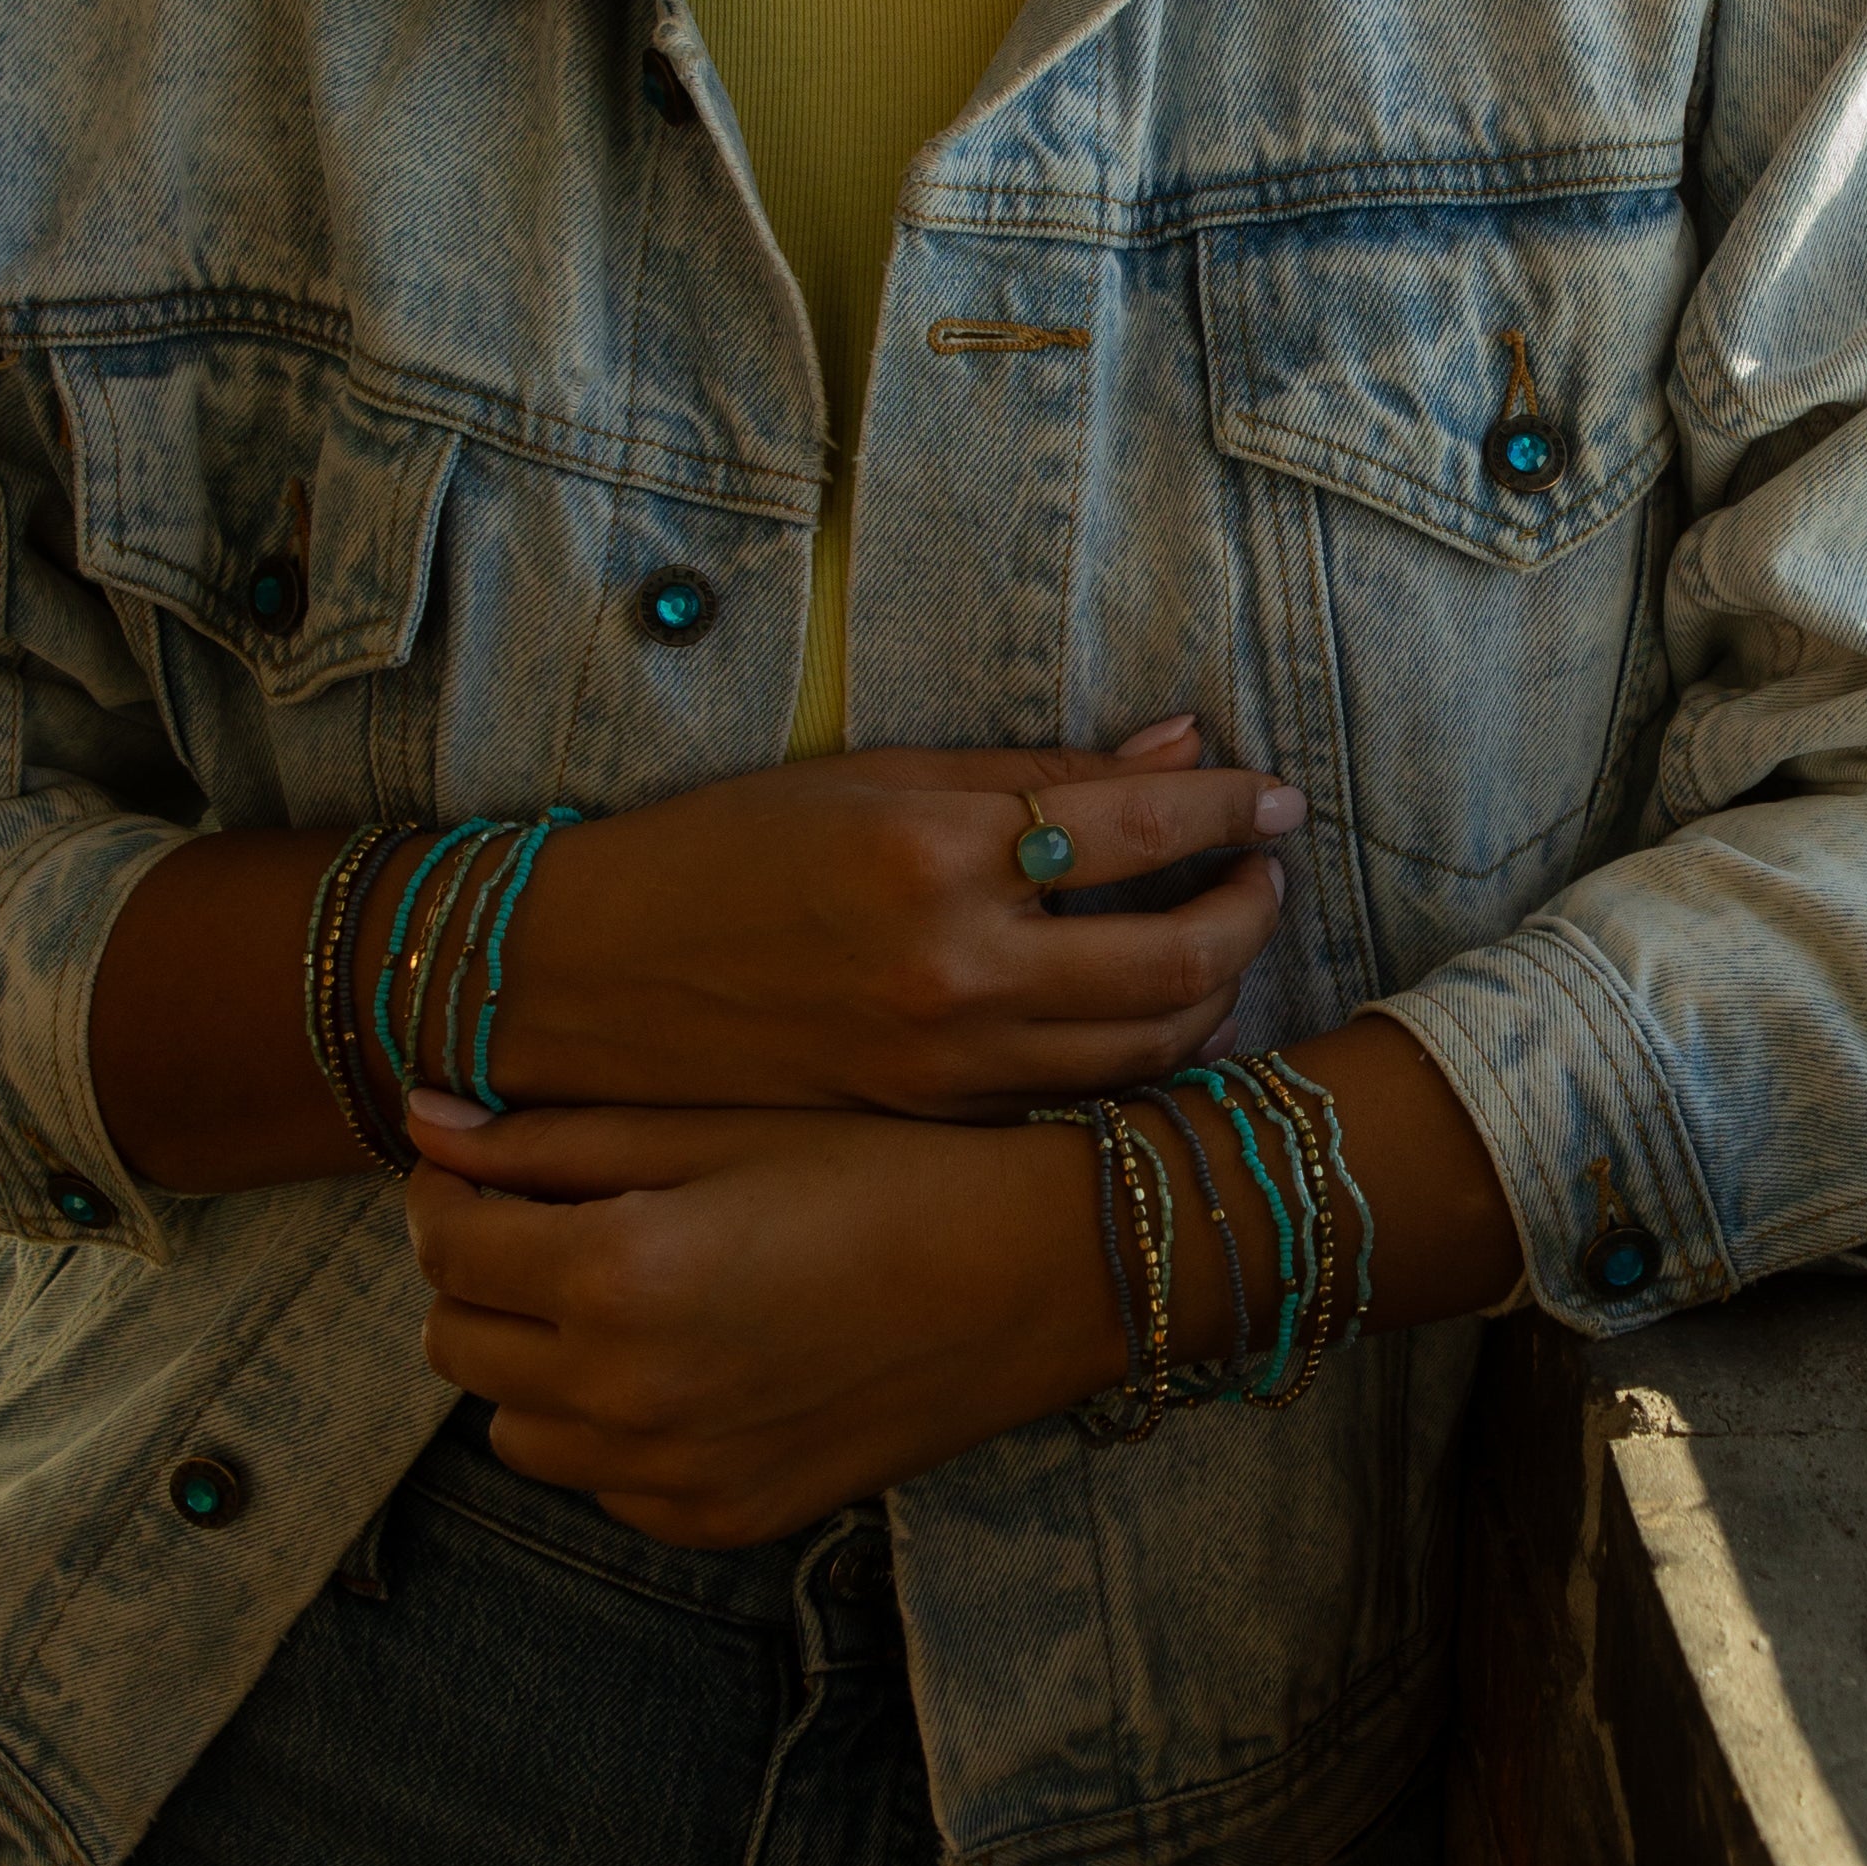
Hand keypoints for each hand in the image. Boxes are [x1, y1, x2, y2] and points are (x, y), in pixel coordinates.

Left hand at [404, 1011, 1525, 1539]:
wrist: (1045, 1274)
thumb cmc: (892, 1169)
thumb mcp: (723, 1126)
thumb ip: (559, 1137)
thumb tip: (423, 1126)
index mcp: (616, 1277)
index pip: (443, 1247)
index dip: (453, 1194)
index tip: (493, 1166)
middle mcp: (627, 1396)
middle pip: (457, 1342)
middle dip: (485, 1277)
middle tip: (558, 1220)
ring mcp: (675, 1476)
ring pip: (516, 1428)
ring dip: (537, 1360)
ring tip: (622, 1292)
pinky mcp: (724, 1518)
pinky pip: (604, 1484)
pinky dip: (610, 1429)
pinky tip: (688, 1360)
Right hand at [489, 712, 1305, 1118]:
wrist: (592, 977)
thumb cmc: (723, 850)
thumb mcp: (873, 777)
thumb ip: (1034, 771)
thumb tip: (1180, 748)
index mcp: (935, 849)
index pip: (1141, 826)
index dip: (1231, 808)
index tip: (1274, 798)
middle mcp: (954, 964)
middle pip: (1177, 956)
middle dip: (1251, 910)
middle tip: (1266, 872)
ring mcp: (947, 1057)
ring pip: (1148, 1046)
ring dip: (1217, 991)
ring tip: (1222, 941)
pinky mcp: (935, 1117)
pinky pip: (1080, 1094)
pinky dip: (1143, 1056)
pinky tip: (1154, 1015)